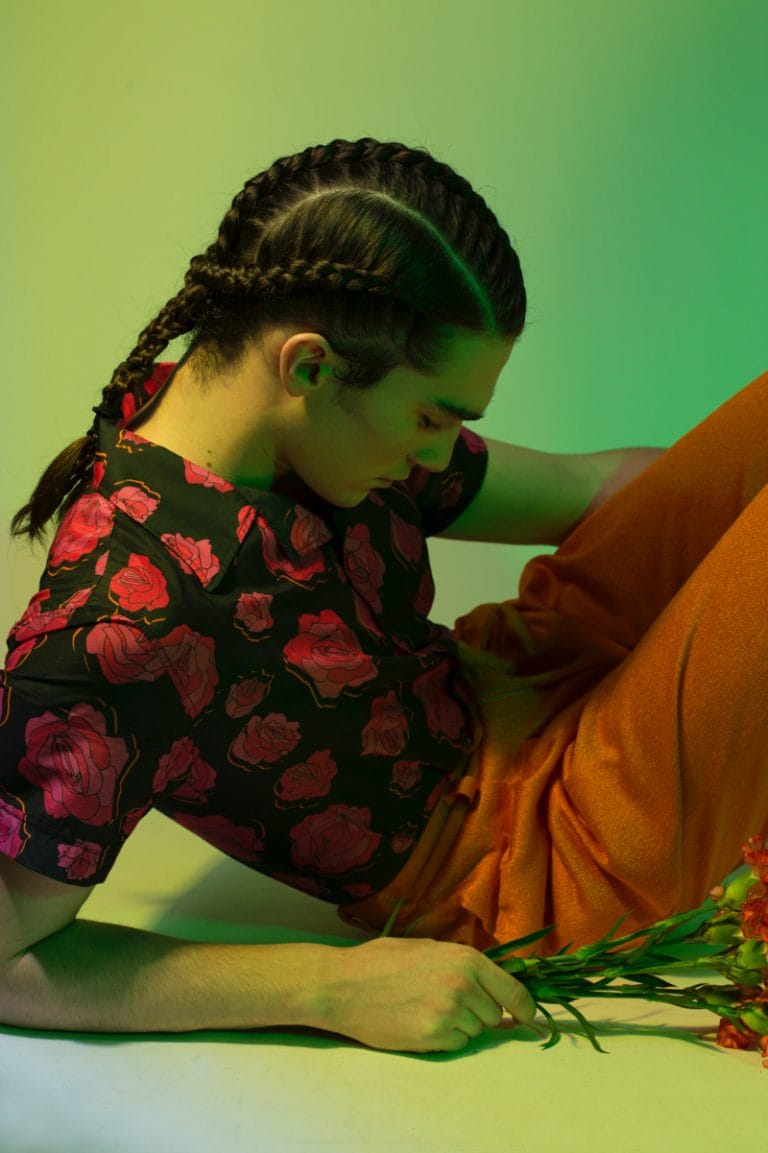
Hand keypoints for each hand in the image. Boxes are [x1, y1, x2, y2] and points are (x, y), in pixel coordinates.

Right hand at [311, 935, 536, 1052]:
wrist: (343, 985)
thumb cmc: (381, 961)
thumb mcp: (427, 947)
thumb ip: (461, 962)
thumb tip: (492, 979)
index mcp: (466, 959)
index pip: (514, 992)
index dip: (525, 1009)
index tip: (527, 1018)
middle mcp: (464, 986)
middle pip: (493, 1014)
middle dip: (477, 1011)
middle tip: (446, 1001)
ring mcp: (449, 1013)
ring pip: (475, 1031)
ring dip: (460, 1025)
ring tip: (427, 1009)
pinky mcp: (433, 1038)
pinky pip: (455, 1044)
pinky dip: (443, 1038)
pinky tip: (418, 1023)